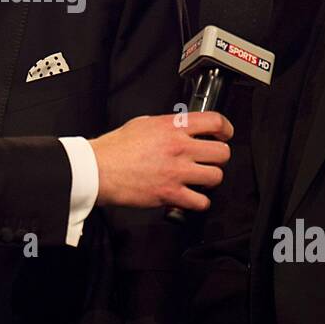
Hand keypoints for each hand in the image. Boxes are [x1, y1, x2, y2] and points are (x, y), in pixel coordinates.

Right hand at [91, 111, 232, 210]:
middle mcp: (179, 147)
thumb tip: (182, 128)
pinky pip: (201, 202)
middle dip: (219, 157)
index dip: (226, 128)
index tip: (224, 134)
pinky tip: (191, 197)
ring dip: (210, 179)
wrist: (99, 169)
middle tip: (210, 160)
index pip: (215, 121)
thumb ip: (168, 126)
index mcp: (173, 127)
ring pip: (216, 176)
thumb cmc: (116, 148)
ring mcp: (177, 172)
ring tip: (200, 179)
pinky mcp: (171, 194)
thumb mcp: (143, 124)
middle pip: (222, 152)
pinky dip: (199, 202)